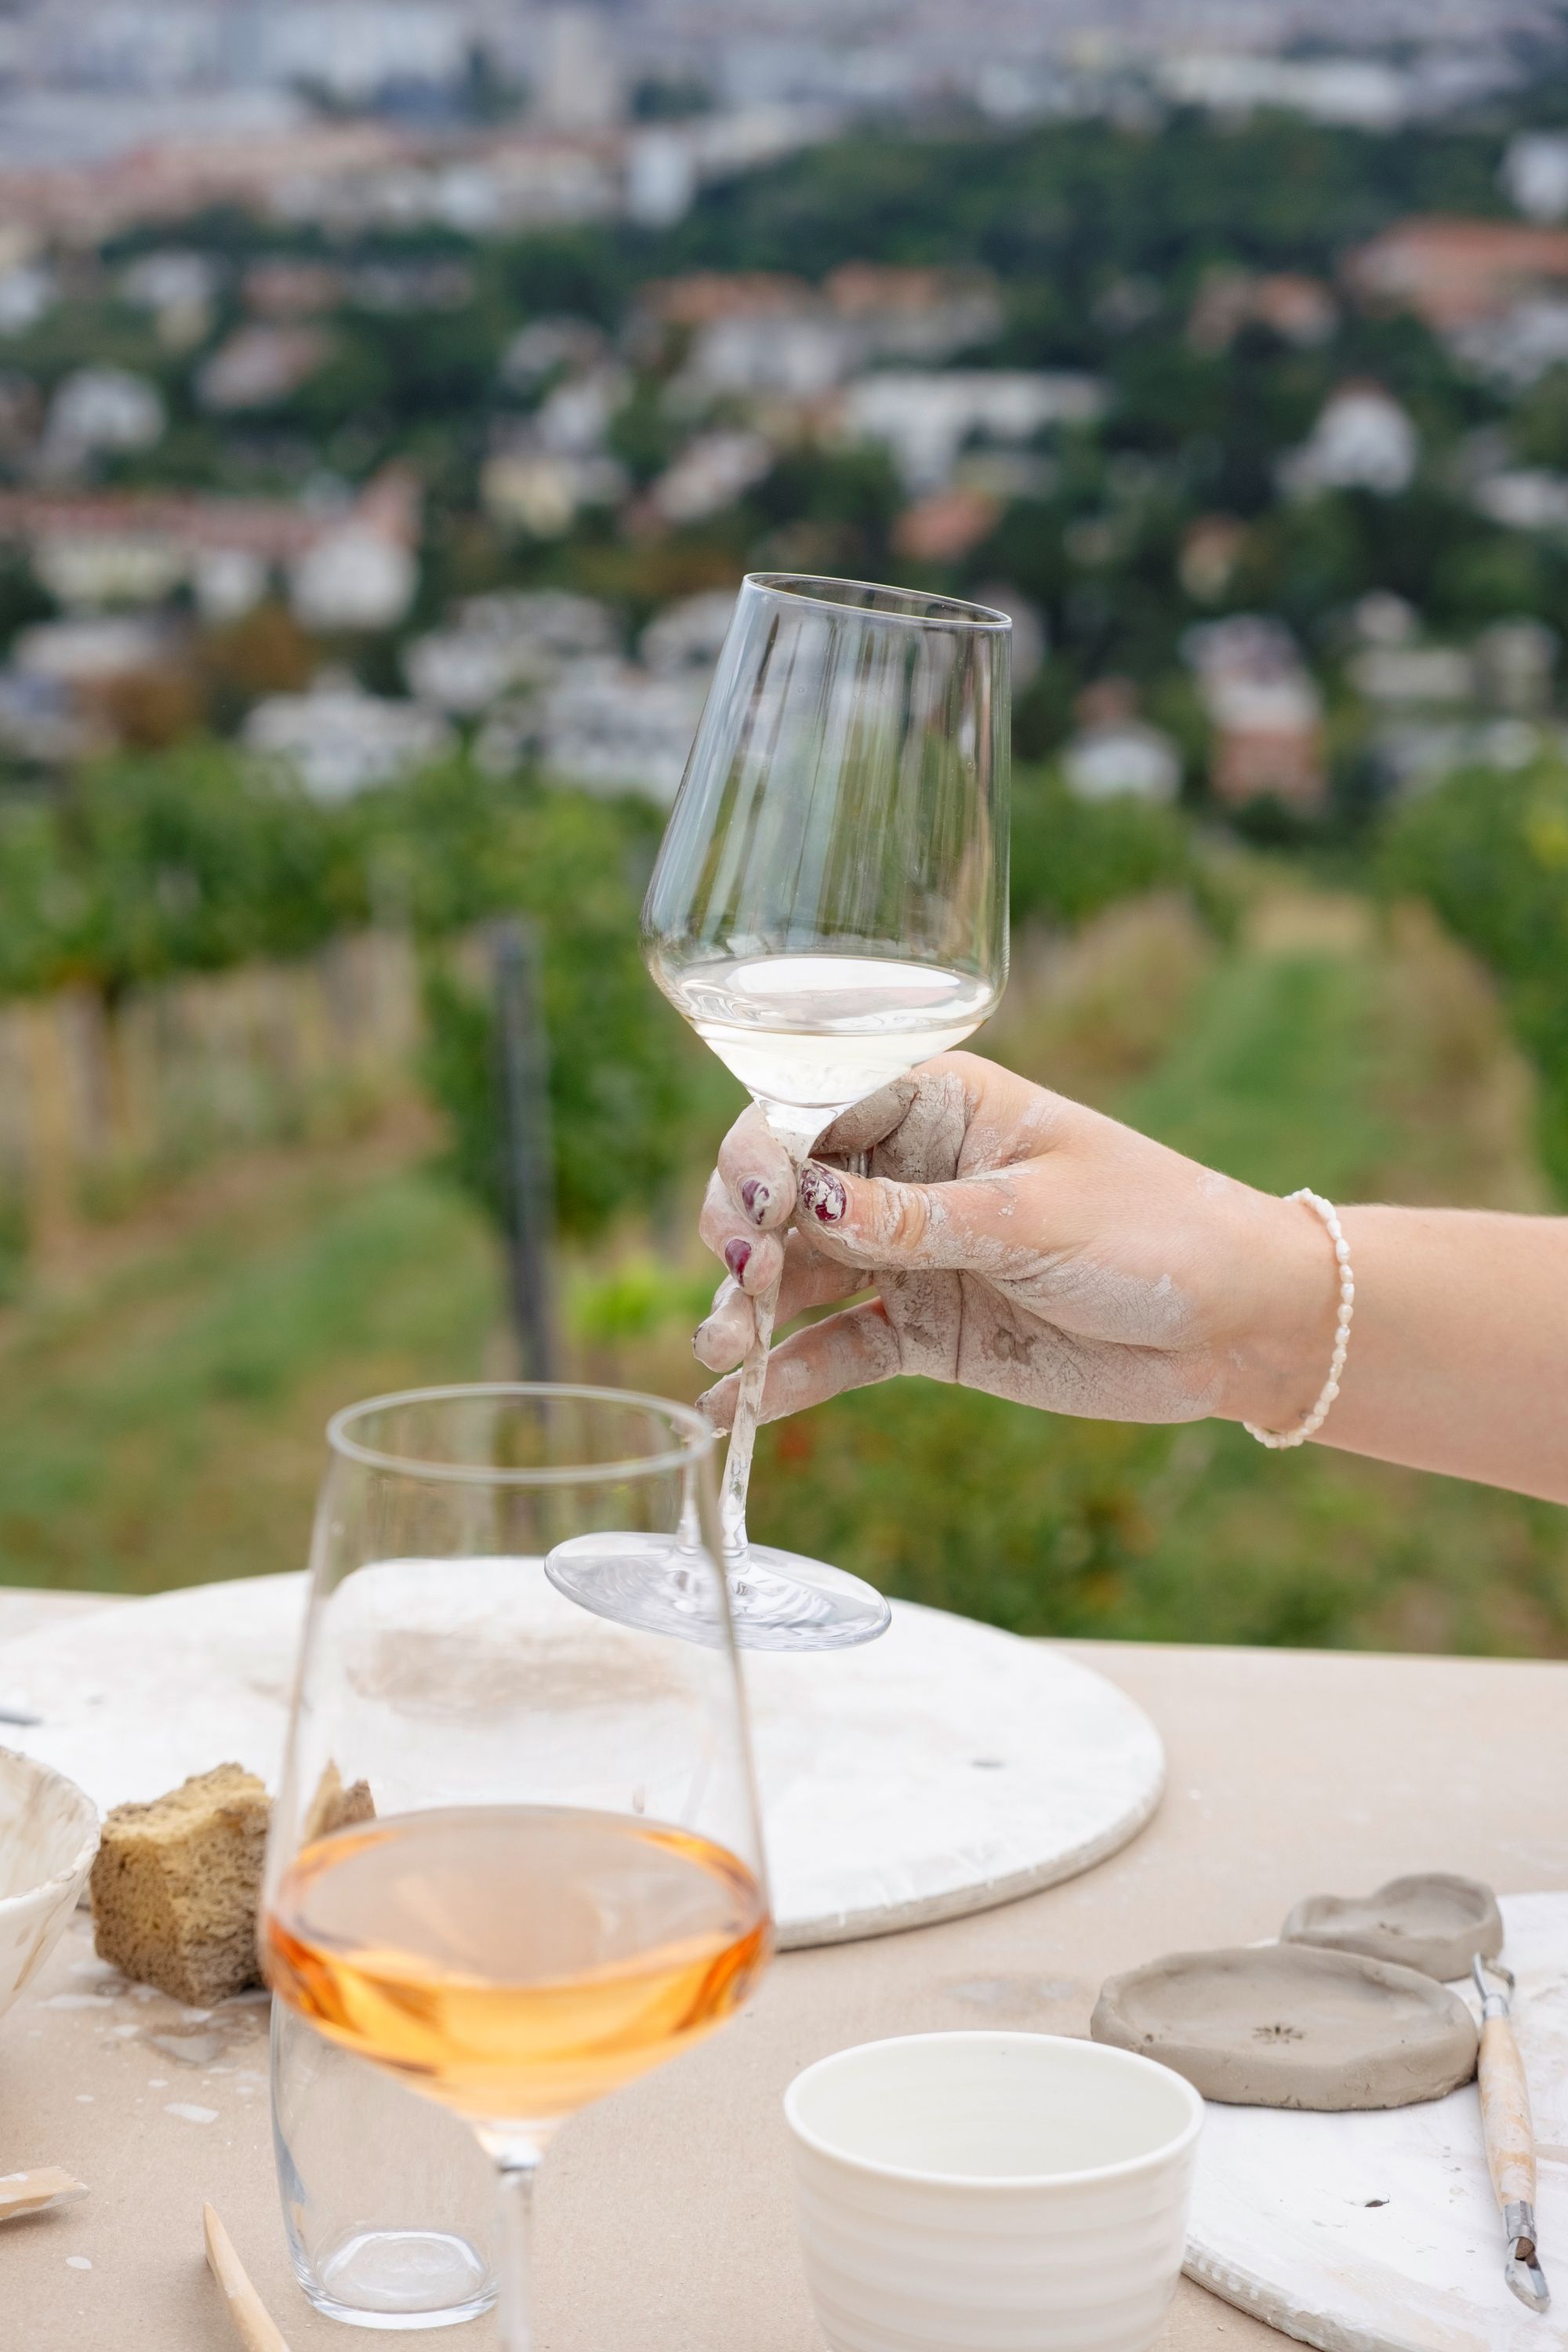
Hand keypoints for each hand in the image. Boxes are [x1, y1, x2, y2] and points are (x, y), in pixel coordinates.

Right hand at [693, 1052, 1337, 1435]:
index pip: (813, 1109)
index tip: (756, 1212)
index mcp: (937, 1106)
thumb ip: (916, 1220)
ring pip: (796, 1275)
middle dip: (742, 1233)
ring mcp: (908, 1257)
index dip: (764, 1155)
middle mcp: (905, 1175)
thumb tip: (804, 1206)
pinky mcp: (919, 1332)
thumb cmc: (1157, 1230)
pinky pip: (835, 1351)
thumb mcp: (1034, 1217)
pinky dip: (785, 1379)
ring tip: (721, 1353)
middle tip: (740, 1285)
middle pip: (785, 1194)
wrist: (1239, 1325)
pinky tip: (733, 1411)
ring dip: (746, 1310)